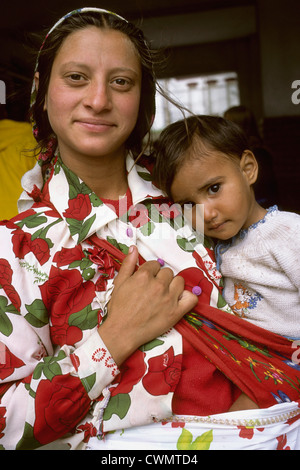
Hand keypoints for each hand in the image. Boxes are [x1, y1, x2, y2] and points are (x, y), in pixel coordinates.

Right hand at [98, 246, 197, 365]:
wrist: (122, 332)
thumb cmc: (119, 308)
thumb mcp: (119, 283)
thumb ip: (128, 264)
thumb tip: (134, 248)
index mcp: (144, 276)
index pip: (155, 265)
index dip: (150, 272)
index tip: (147, 280)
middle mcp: (158, 285)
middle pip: (168, 272)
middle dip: (161, 278)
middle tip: (154, 289)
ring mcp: (169, 298)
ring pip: (179, 281)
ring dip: (173, 286)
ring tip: (165, 295)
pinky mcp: (176, 312)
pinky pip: (192, 299)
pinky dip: (188, 297)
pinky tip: (180, 299)